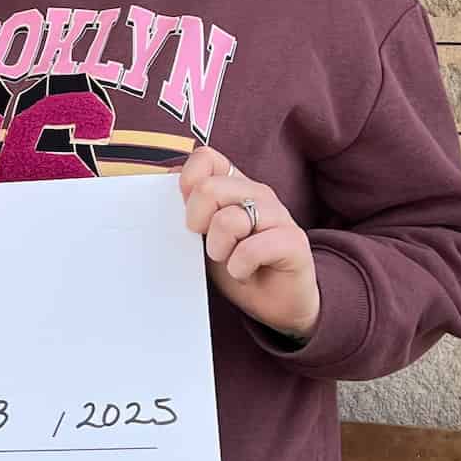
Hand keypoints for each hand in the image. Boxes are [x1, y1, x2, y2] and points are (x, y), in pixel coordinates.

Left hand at [179, 146, 318, 339]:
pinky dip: (239, 268)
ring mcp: (279, 215)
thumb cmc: (236, 265)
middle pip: (209, 188)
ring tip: (228, 260)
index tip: (190, 216)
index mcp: (235, 185)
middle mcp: (258, 194)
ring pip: (229, 220)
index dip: (187, 183)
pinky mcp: (293, 242)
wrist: (274, 302)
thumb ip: (189, 207)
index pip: (206, 158)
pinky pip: (252, 249)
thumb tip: (166, 178)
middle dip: (196, 223)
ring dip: (218, 250)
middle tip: (208, 246)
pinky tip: (245, 272)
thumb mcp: (203, 236)